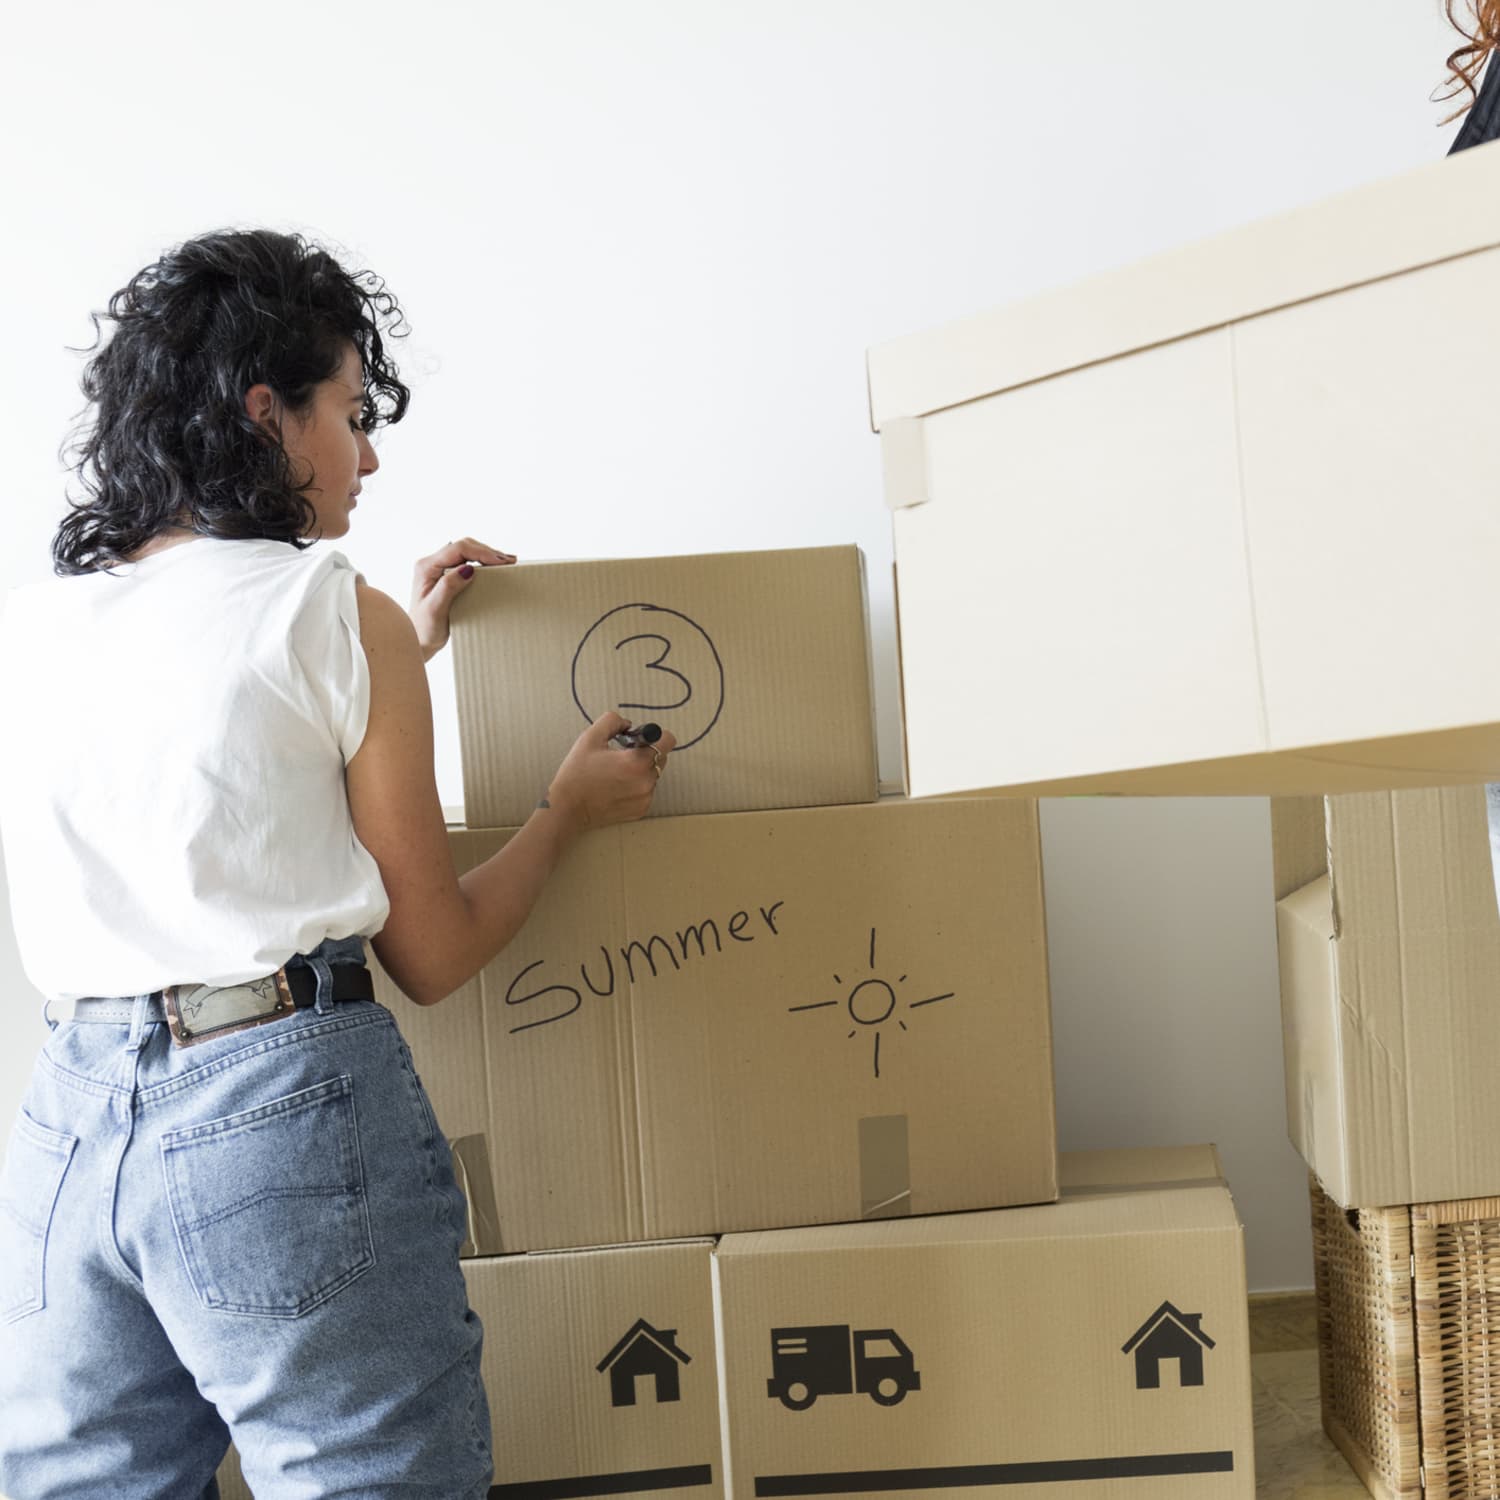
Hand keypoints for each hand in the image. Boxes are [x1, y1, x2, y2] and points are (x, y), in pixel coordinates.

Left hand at [408, 537, 515, 662]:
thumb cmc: (424, 628)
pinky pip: (467, 562)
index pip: (457, 548)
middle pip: (463, 547)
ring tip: (508, 562)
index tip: (500, 562)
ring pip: (467, 553)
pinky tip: (496, 567)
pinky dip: (483, 563)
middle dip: (487, 552)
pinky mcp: (446, 576)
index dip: (481, 552)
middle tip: (509, 562)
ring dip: (487, 555)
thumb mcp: (435, 609)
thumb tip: (468, 568)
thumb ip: (449, 587)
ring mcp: (439, 569)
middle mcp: (432, 564)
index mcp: (427, 567)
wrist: (418, 640)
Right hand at [544, 712, 675, 832]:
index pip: (667, 740)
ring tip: (616, 773)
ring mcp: (646, 798)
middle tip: (621, 756)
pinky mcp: (641, 810)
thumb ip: (612, 721)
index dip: (654, 735)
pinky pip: (647, 791)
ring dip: (641, 770)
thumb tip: (628, 724)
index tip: (637, 740)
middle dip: (646, 753)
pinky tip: (616, 787)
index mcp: (637, 762)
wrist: (568, 808)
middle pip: (661, 757)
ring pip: (653, 775)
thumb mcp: (590, 738)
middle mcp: (647, 781)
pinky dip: (637, 786)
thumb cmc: (577, 773)